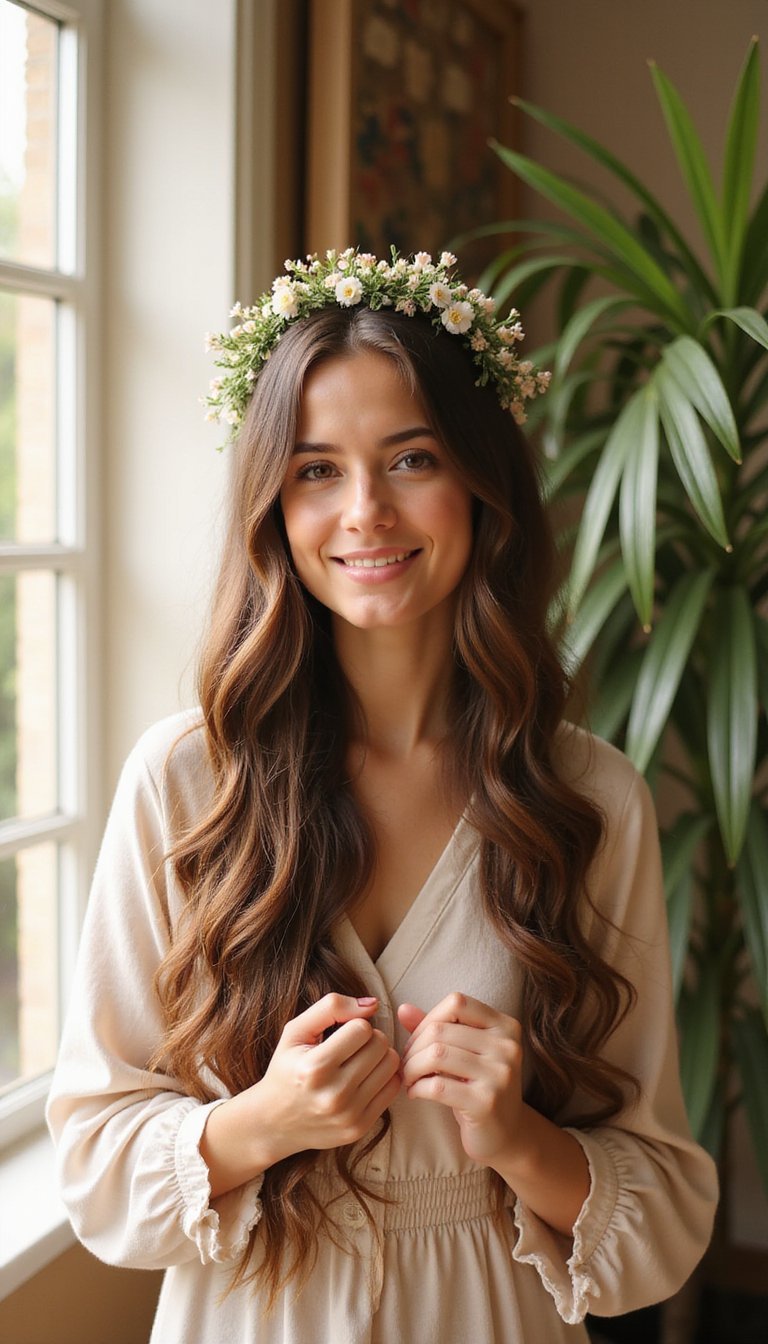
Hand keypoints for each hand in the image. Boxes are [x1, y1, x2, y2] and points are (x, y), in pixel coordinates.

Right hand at [252, 993, 401, 1161]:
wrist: (274, 1121)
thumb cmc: (287, 1069)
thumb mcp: (296, 1031)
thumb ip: (332, 1007)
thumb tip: (372, 1004)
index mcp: (314, 1068)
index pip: (362, 1029)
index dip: (354, 1025)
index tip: (341, 1034)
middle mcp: (333, 1094)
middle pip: (380, 1045)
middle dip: (369, 1038)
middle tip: (352, 1046)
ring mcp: (348, 1115)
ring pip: (391, 1065)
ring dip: (379, 1056)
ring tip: (359, 1060)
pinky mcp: (359, 1128)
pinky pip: (392, 1088)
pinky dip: (382, 1078)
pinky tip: (364, 1078)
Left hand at [398, 992, 524, 1166]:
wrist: (506, 1135)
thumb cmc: (478, 1087)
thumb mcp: (463, 1052)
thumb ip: (437, 1027)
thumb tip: (402, 1009)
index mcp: (505, 1026)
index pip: (457, 1002)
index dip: (429, 1018)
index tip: (417, 1041)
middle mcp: (507, 1046)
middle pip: (441, 1030)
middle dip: (414, 1047)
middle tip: (406, 1065)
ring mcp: (499, 1075)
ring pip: (436, 1054)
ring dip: (411, 1067)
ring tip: (409, 1078)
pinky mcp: (486, 1103)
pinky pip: (437, 1086)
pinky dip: (417, 1088)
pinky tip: (415, 1093)